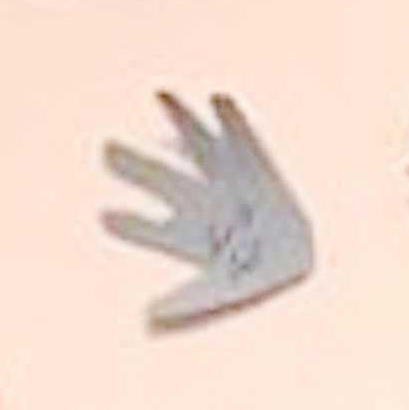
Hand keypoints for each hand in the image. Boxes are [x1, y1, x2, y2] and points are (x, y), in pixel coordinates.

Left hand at [100, 92, 315, 328]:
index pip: (154, 229)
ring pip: (199, 149)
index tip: (106, 217)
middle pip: (164, 180)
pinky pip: (244, 142)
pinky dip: (234, 123)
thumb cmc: (258, 282)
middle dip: (137, 167)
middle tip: (107, 150)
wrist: (302, 268)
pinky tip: (219, 100)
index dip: (132, 224)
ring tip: (161, 94)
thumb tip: (148, 315)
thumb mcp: (220, 295)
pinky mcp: (256, 170)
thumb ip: (185, 302)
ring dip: (182, 122)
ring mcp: (228, 184)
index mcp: (190, 235)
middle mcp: (204, 203)